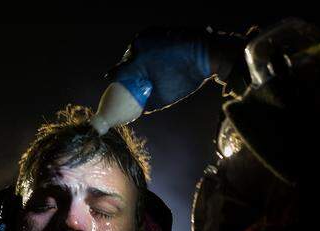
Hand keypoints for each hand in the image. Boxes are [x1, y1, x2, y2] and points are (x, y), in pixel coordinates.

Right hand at [107, 27, 243, 111]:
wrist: (206, 52)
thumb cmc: (185, 76)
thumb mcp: (165, 96)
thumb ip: (148, 104)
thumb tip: (140, 110)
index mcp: (137, 62)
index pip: (117, 73)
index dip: (114, 82)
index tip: (114, 88)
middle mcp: (138, 46)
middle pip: (125, 62)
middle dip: (129, 72)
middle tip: (136, 82)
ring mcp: (146, 36)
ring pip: (134, 52)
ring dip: (137, 61)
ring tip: (147, 72)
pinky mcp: (153, 31)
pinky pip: (143, 44)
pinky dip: (146, 53)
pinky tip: (154, 61)